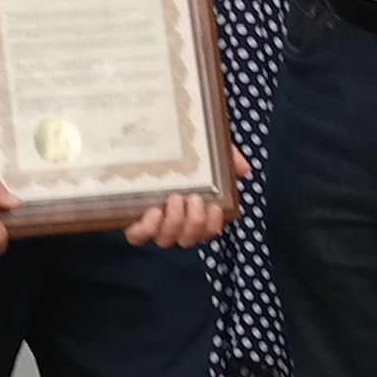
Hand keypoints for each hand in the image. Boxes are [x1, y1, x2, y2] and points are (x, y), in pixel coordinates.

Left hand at [124, 147, 249, 247]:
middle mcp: (176, 220)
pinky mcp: (132, 219)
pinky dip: (147, 228)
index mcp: (196, 208)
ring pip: (166, 241)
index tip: (214, 206)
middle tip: (193, 198)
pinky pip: (138, 237)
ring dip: (174, 223)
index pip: (209, 230)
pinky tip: (153, 211)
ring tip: (174, 198)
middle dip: (194, 222)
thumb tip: (244, 169)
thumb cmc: (183, 151)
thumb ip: (229, 158)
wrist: (148, 135)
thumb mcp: (209, 150)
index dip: (213, 224)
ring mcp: (154, 222)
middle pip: (189, 239)